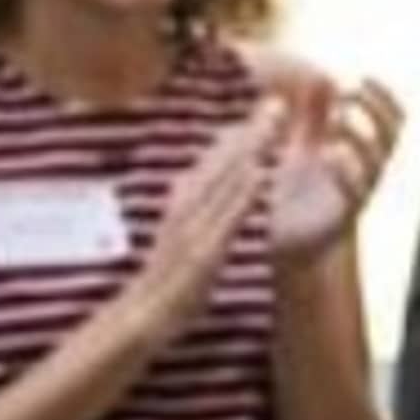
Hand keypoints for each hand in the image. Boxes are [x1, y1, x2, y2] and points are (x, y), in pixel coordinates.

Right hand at [131, 102, 282, 330]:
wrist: (142, 319)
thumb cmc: (165, 282)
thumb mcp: (178, 238)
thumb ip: (189, 212)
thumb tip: (195, 186)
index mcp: (182, 207)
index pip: (213, 164)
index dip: (239, 136)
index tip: (262, 110)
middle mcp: (187, 210)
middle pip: (222, 163)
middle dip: (251, 131)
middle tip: (277, 100)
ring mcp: (195, 229)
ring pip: (226, 181)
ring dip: (252, 150)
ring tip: (277, 122)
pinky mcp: (204, 252)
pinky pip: (226, 218)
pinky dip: (243, 194)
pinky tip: (262, 173)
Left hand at [264, 74, 401, 263]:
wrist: (285, 246)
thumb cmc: (294, 195)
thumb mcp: (302, 147)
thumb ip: (313, 116)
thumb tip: (324, 77)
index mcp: (360, 154)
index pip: (391, 119)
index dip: (383, 96)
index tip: (363, 77)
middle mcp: (366, 173)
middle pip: (393, 135)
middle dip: (376, 109)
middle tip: (350, 92)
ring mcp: (358, 196)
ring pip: (378, 162)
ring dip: (360, 135)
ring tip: (336, 118)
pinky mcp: (343, 219)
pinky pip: (357, 193)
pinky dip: (347, 170)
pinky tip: (330, 153)